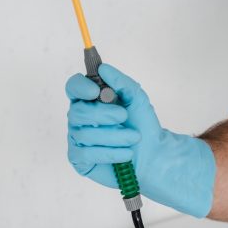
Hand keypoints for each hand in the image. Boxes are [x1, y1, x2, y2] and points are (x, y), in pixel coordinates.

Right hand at [66, 63, 215, 217]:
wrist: (153, 152)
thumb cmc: (142, 123)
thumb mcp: (136, 97)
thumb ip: (120, 82)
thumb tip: (103, 68)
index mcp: (90, 99)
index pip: (73, 87)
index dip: (80, 88)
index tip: (95, 92)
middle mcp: (80, 118)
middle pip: (77, 111)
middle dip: (103, 114)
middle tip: (124, 116)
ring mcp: (77, 138)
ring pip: (85, 134)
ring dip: (114, 136)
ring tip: (133, 137)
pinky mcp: (80, 160)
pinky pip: (87, 154)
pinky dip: (110, 152)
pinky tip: (126, 153)